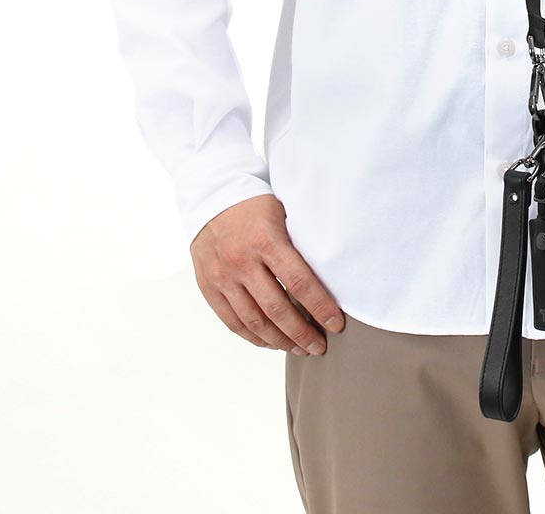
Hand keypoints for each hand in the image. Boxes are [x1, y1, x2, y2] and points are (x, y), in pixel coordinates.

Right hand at [190, 193, 344, 355]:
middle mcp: (241, 261)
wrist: (212, 195)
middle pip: (277, 308)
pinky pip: (232, 321)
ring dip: (279, 341)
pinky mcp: (208, 286)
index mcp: (265, 240)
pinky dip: (253, 336)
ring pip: (253, 321)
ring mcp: (222, 276)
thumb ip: (298, 243)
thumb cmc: (256, 204)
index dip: (320, 307)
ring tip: (299, 349)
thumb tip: (329, 274)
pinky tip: (270, 343)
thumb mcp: (283, 213)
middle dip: (302, 333)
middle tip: (320, 346)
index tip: (336, 324)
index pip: (299, 282)